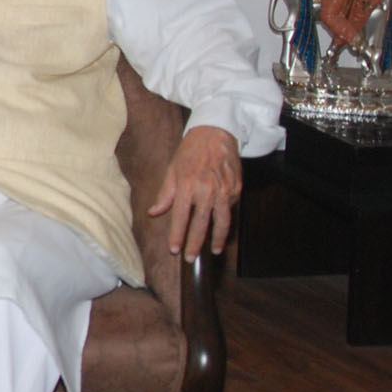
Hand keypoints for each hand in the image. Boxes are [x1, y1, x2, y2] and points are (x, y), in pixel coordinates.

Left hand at [149, 126, 242, 256]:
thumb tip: (154, 212)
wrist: (216, 133)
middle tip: (190, 258)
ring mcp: (225, 190)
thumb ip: (165, 194)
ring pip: (222, 221)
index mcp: (187, 185)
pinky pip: (231, 209)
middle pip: (201, 224)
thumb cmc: (190, 151)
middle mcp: (206, 190)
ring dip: (217, 238)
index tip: (173, 249)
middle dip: (195, 244)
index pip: (180, 217)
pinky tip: (221, 228)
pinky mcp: (237, 188)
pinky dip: (226, 220)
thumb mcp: (172, 169)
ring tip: (212, 251)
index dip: (177, 235)